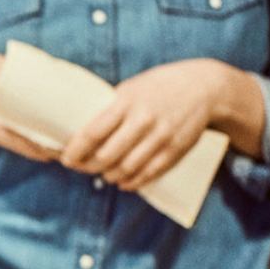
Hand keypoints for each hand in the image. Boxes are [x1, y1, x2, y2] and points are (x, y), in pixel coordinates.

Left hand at [61, 59, 226, 190]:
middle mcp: (143, 120)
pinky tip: (122, 182)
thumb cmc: (158, 87)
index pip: (93, 132)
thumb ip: (111, 110)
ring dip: (109, 176)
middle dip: (89, 166)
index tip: (66, 159)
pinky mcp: (176, 150)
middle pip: (107, 155)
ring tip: (103, 174)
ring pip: (126, 168)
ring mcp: (161, 137)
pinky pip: (149, 173)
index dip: (76, 150)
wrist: (204, 86)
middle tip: (81, 168)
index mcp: (126, 102)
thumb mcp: (131, 89)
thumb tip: (81, 133)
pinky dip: (132, 182)